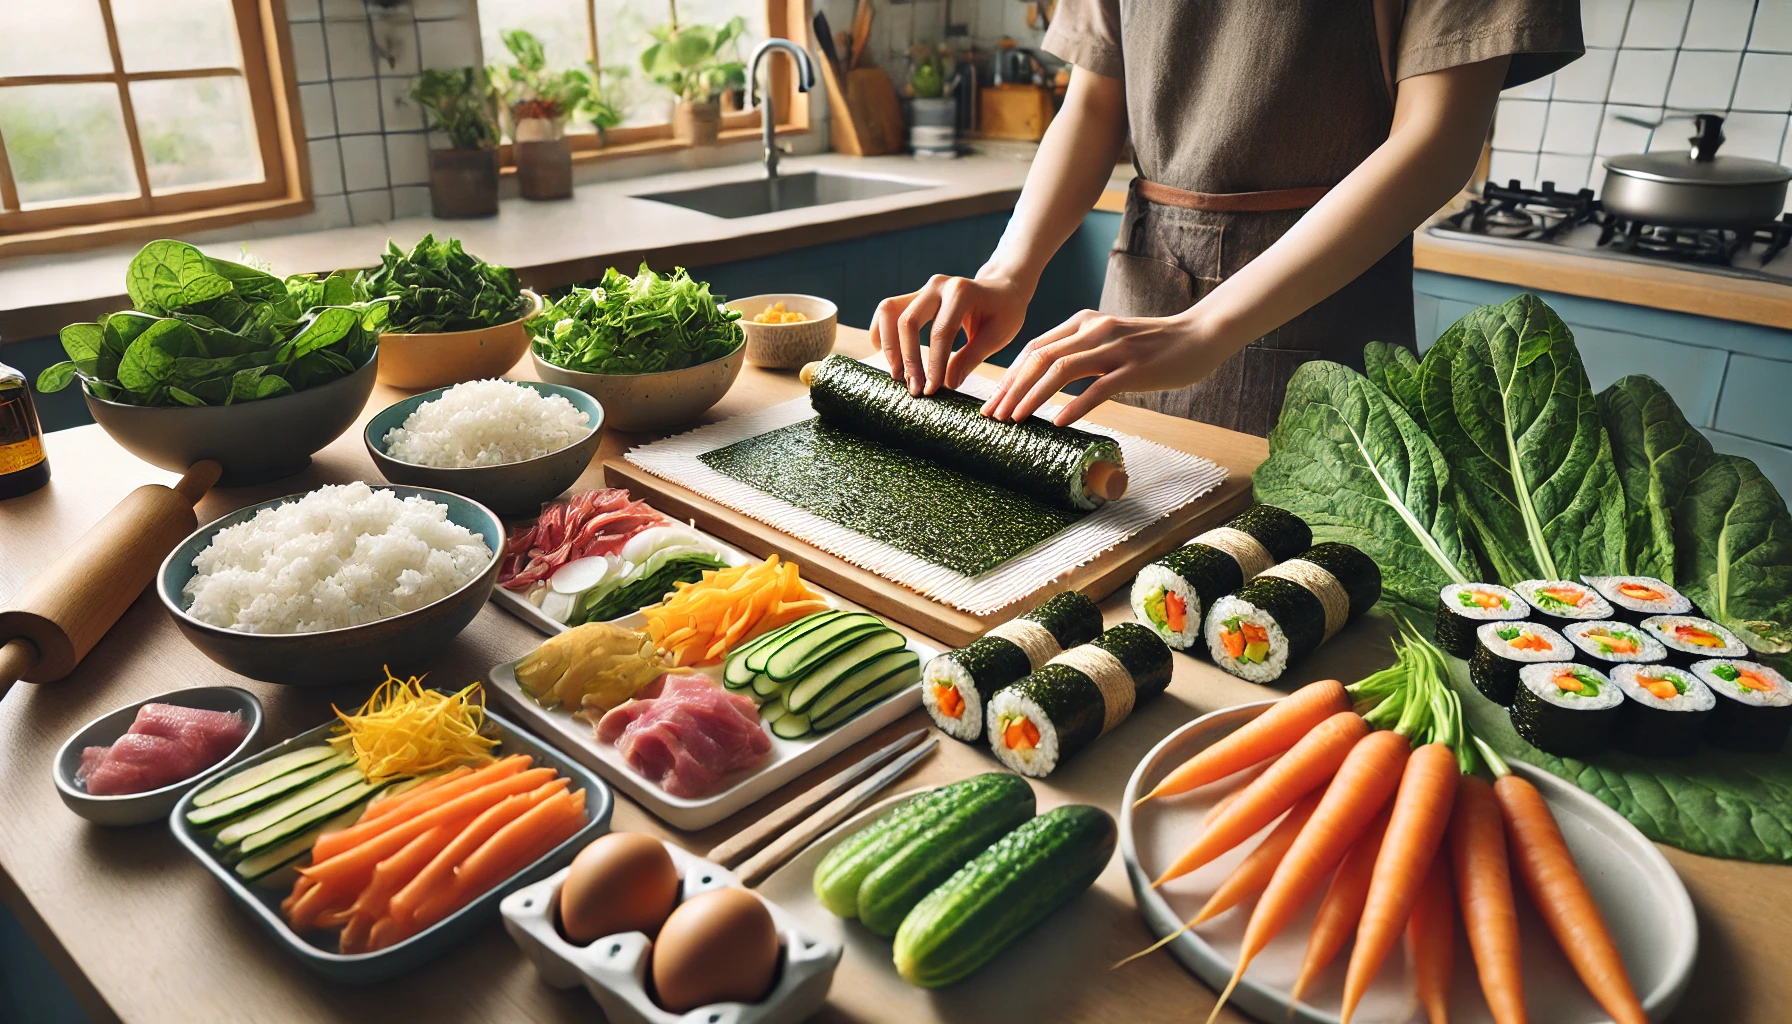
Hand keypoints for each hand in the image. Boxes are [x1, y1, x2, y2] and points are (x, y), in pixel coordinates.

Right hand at [870, 273, 1031, 394]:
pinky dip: (882, 332)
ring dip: (890, 346)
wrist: (1002, 288)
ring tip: (898, 376)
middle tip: (916, 389)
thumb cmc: (1004, 312)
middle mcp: (937, 286)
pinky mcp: (914, 296)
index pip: (940, 332)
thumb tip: (948, 384)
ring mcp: (923, 289)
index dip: (934, 364)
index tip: (933, 389)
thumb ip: (970, 358)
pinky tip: (889, 357)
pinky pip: (888, 311)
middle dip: (909, 359)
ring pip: (889, 311)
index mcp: (961, 292)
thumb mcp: (997, 336)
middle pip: (908, 321)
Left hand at [983, 307, 1233, 425]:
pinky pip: (1099, 388)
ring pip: (1062, 370)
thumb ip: (1080, 353)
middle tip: (993, 416)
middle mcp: (1094, 330)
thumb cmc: (1152, 345)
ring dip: (1033, 397)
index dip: (1008, 376)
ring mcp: (1114, 348)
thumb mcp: (1108, 340)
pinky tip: (1059, 422)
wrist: (1199, 336)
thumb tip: (1045, 381)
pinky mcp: (1135, 368)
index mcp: (1083, 322)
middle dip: (1011, 389)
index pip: (1034, 348)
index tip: (992, 401)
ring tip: (1016, 420)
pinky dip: (1075, 405)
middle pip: (1040, 359)